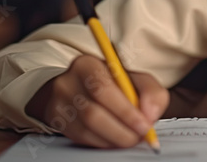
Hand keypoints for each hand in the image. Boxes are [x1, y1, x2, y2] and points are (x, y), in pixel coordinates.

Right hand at [25, 54, 169, 148]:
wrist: (78, 86)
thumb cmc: (111, 82)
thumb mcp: (133, 78)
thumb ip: (150, 91)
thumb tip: (150, 114)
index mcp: (87, 64)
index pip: (103, 89)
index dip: (126, 111)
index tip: (145, 124)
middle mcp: (68, 82)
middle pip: (93, 113)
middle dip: (122, 129)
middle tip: (140, 136)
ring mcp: (59, 103)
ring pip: (87, 129)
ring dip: (114, 138)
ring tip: (131, 138)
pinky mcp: (56, 120)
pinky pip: (81, 138)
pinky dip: (103, 142)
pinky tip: (115, 139)